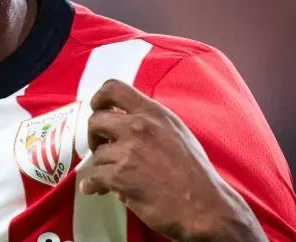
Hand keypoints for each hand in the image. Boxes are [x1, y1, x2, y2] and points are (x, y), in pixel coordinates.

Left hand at [78, 80, 266, 241]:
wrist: (204, 206)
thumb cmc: (194, 173)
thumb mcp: (176, 132)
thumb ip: (150, 121)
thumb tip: (124, 120)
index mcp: (153, 113)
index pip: (113, 88)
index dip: (98, 99)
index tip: (97, 110)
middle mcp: (139, 127)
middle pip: (95, 120)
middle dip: (94, 136)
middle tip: (102, 149)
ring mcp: (129, 151)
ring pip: (96, 154)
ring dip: (100, 167)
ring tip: (109, 178)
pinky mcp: (121, 176)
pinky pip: (93, 177)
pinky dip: (92, 185)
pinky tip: (97, 189)